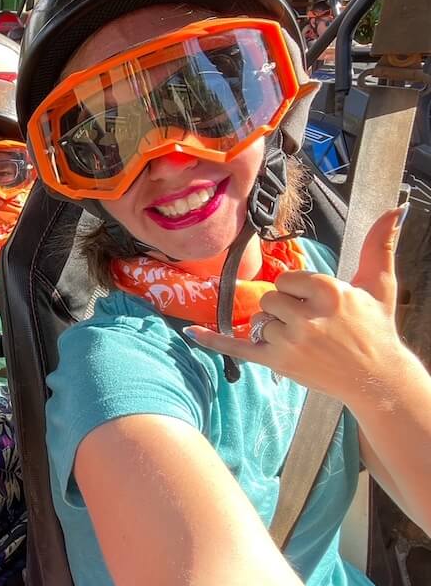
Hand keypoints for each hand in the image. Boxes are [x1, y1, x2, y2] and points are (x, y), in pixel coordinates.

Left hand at [187, 206, 409, 404]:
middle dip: (287, 308)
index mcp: (328, 292)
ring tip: (306, 340)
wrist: (376, 377)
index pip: (287, 278)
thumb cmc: (376, 329)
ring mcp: (290, 342)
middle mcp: (306, 317)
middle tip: (314, 324)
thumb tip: (393, 208)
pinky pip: (238, 347)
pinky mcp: (277, 362)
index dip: (299, 290)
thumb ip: (381, 244)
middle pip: (270, 299)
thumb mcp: (379, 284)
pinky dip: (214, 340)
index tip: (317, 303)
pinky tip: (191, 333)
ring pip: (261, 321)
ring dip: (277, 327)